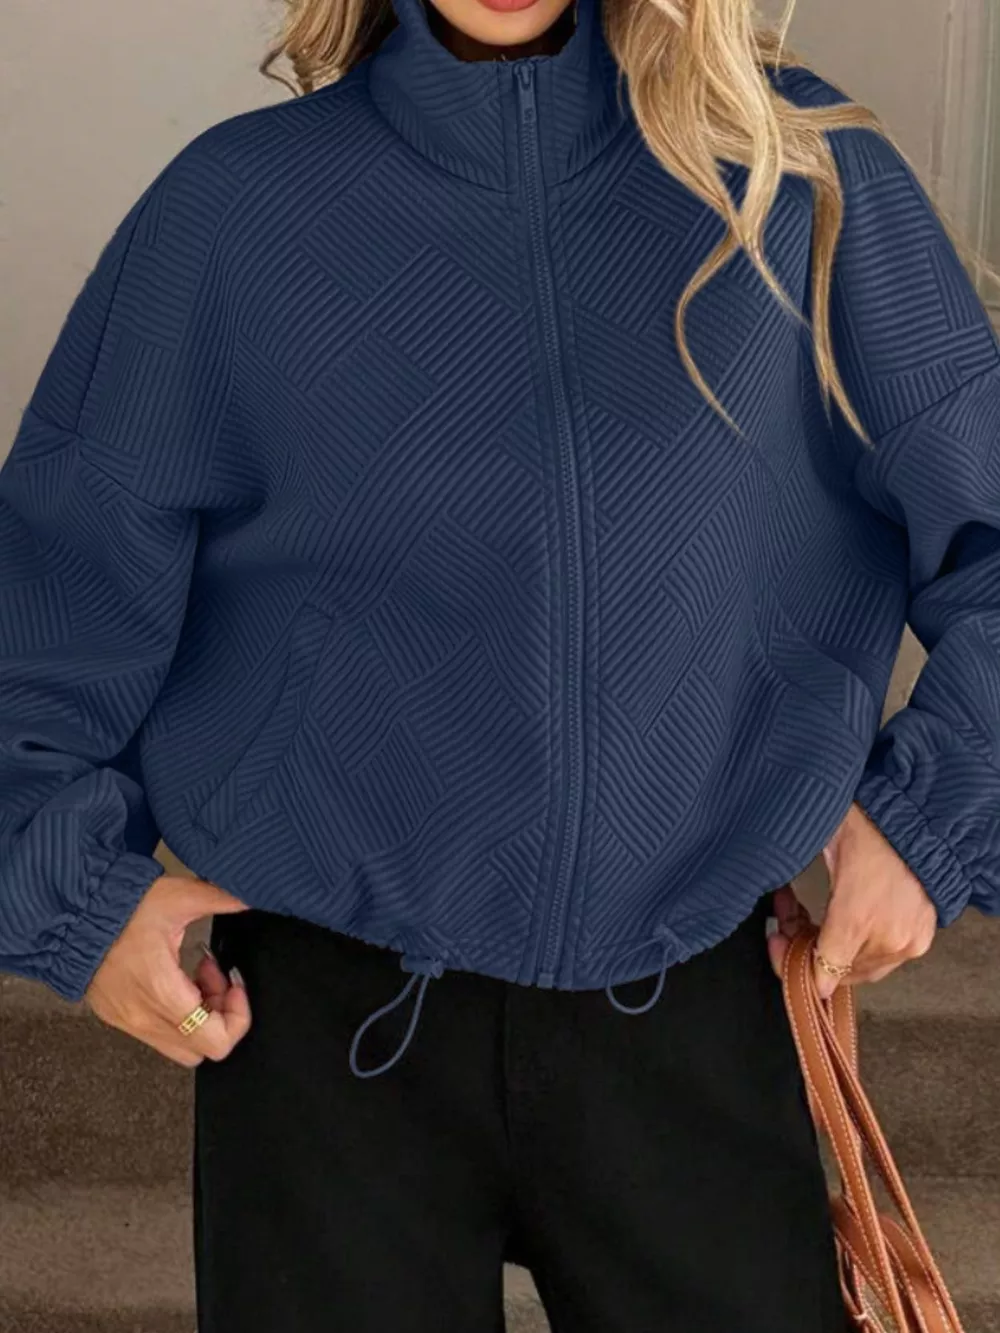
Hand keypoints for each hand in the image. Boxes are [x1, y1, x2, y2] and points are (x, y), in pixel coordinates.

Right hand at [83, 873, 251, 1066]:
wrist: (74, 915)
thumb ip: (221, 899)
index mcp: (163, 992)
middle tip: (217, 980)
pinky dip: (177, 1016)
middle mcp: (144, 1017)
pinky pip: (159, 1035)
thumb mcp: (180, 896)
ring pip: (181, 1047)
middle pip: (203, 1050)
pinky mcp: (119, 1018)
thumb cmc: (121, 907)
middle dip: (221, 1016)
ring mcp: (130, 1022)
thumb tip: (249, 899)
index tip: (236, 985)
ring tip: (197, 979)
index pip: (216, 1040)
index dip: (238, 1016)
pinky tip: (175, 980)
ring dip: (199, 1018)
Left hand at [766, 801, 937, 999]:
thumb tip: (782, 925)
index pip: (820, 973)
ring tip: (810, 911)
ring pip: (858, 966)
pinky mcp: (922, 937)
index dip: (791, 963)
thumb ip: (801, 894)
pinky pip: (883, 957)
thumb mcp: (821, 850)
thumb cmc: (867, 822)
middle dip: (807, 949)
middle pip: (836, 971)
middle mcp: (887, 938)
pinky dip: (860, 942)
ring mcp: (909, 941)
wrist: (917, 812)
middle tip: (788, 920)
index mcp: (857, 918)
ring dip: (832, 945)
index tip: (777, 942)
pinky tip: (842, 915)